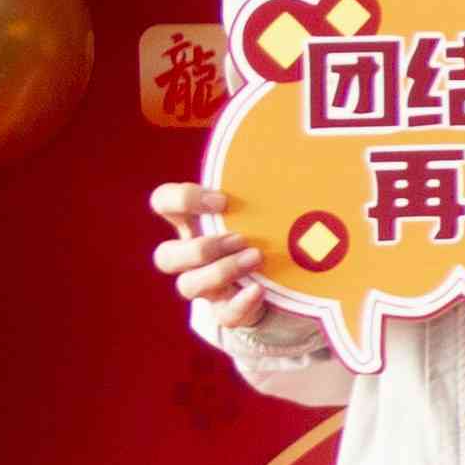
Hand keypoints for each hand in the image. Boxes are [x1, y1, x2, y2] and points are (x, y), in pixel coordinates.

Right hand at [147, 180, 271, 325]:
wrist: (280, 281)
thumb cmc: (265, 230)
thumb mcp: (260, 207)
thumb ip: (263, 188)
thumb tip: (301, 150)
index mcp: (194, 223)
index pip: (163, 202)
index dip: (183, 200)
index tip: (222, 200)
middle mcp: (192, 257)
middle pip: (165, 257)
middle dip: (200, 248)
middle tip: (239, 238)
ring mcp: (207, 287)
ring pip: (187, 286)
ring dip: (220, 271)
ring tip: (255, 258)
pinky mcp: (228, 310)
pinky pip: (225, 314)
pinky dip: (241, 303)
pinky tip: (260, 290)